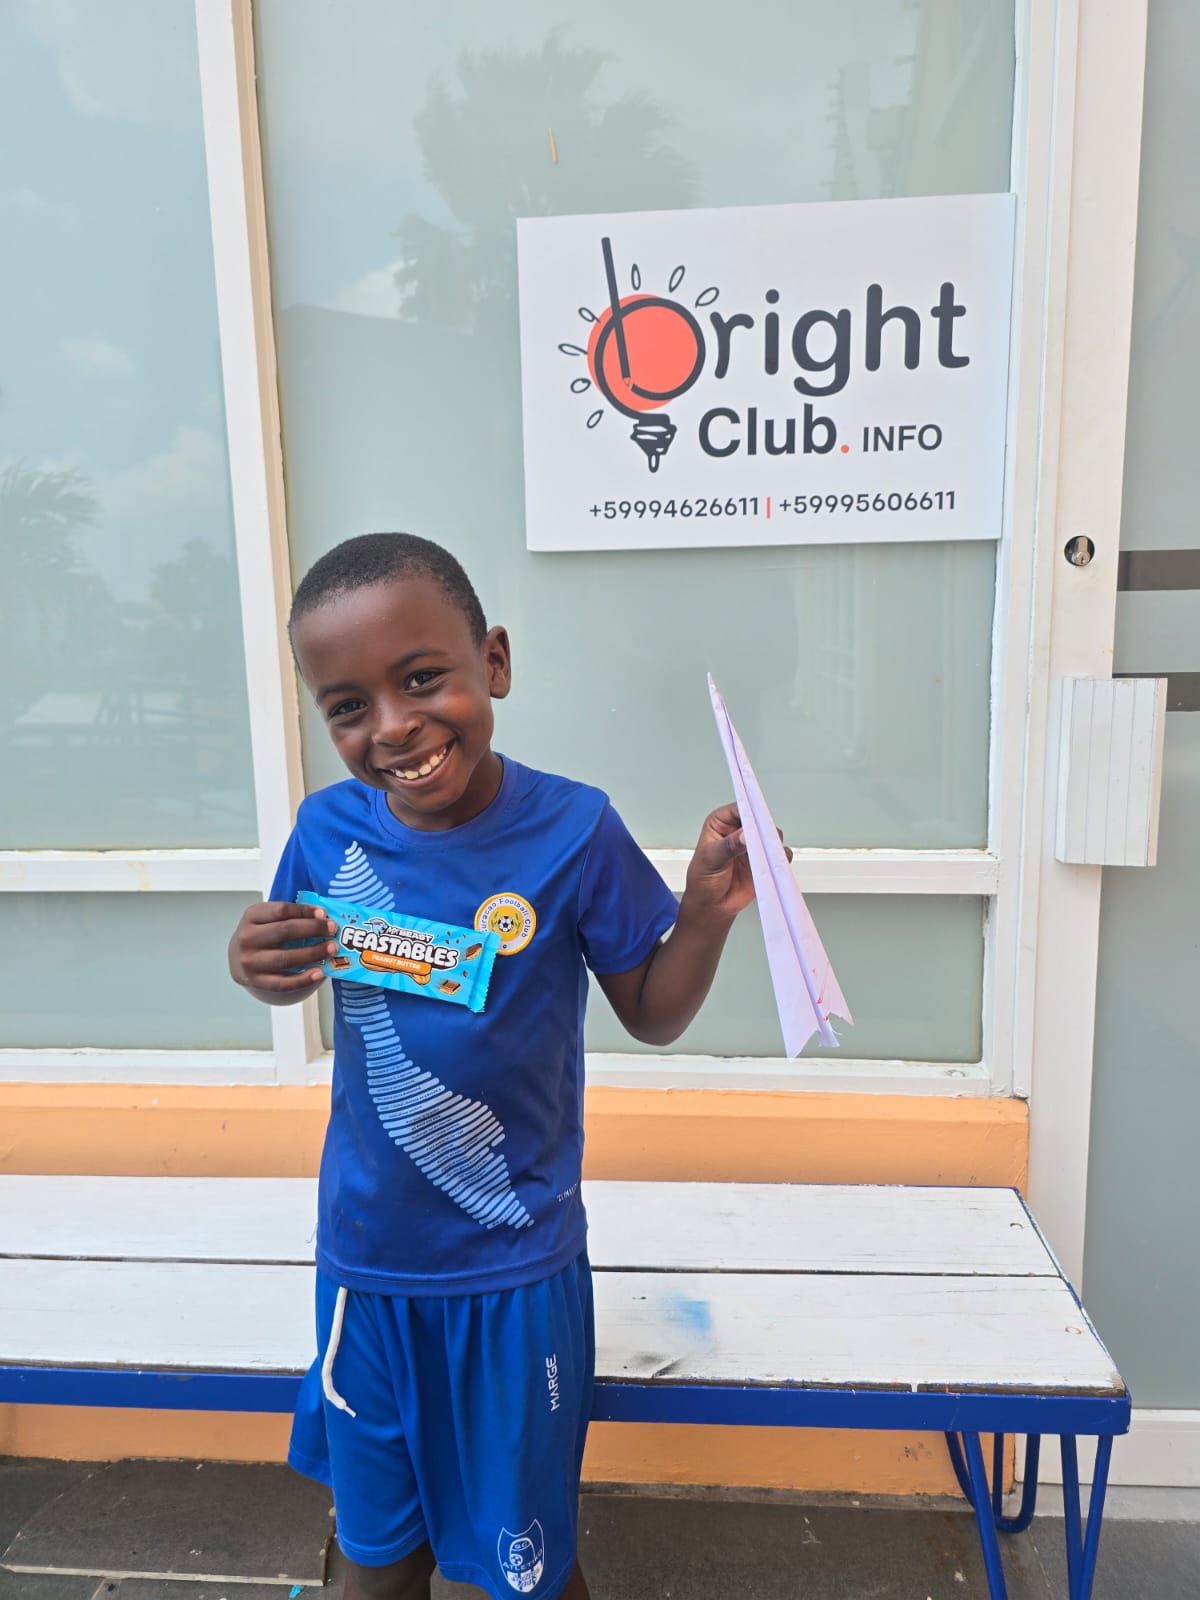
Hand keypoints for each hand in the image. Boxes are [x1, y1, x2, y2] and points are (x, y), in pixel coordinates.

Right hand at [229, 901, 337, 996]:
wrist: (239, 957)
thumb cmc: (262, 934)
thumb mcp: (268, 918)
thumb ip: (291, 916)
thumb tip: (324, 919)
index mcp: (252, 916)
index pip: (281, 910)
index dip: (304, 911)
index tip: (323, 913)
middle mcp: (247, 938)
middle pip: (284, 931)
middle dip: (312, 929)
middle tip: (332, 930)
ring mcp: (250, 961)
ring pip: (284, 958)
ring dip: (312, 953)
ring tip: (331, 949)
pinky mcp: (256, 981)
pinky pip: (282, 983)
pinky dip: (302, 980)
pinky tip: (318, 974)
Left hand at [683, 803, 791, 920]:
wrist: (712, 905)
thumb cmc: (703, 879)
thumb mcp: (710, 859)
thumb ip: (728, 846)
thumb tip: (745, 835)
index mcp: (721, 823)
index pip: (739, 808)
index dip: (749, 810)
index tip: (756, 817)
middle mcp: (739, 830)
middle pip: (759, 820)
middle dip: (764, 828)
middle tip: (764, 838)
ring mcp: (754, 845)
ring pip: (772, 836)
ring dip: (773, 844)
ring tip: (768, 854)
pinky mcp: (765, 860)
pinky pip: (780, 855)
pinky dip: (780, 859)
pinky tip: (773, 865)